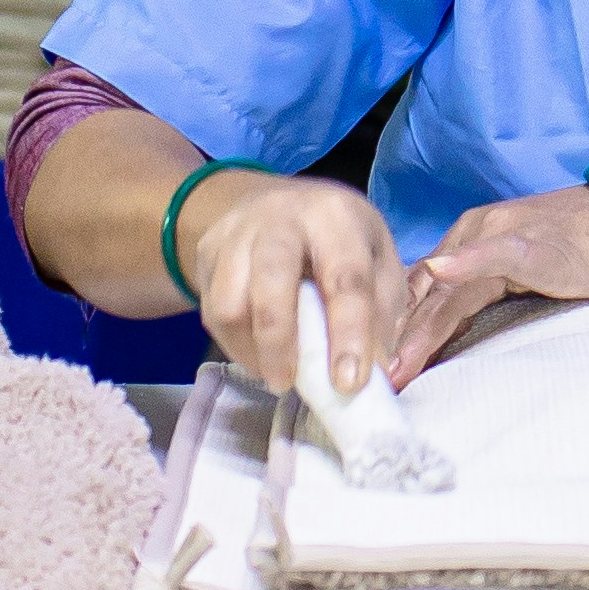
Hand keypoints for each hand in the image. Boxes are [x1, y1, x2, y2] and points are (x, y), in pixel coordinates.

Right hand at [180, 171, 405, 397]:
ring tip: (276, 374)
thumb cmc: (339, 243)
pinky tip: (259, 355)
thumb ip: (381, 313)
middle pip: (271, 280)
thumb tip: (375, 372)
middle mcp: (282, 216)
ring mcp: (237, 233)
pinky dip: (235, 346)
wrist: (278, 205)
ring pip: (230, 302)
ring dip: (252, 350)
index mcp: (336, 216)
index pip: (345, 277)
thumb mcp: (378, 262)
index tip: (348, 383)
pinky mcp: (208, 253)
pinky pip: (212, 312)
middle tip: (290, 384)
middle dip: (279, 342)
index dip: (348, 334)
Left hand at [390, 172, 588, 386]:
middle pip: (422, 297)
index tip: (371, 374)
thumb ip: (488, 294)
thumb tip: (453, 335)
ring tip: (393, 369)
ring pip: (446, 290)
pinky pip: (493, 255)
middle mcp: (476, 231)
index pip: (419, 294)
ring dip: (416, 331)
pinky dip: (465, 264)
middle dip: (392, 342)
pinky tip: (441, 272)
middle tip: (368, 385)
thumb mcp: (528, 274)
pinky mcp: (533, 243)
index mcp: (472, 239)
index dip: (392, 333)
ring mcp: (502, 235)